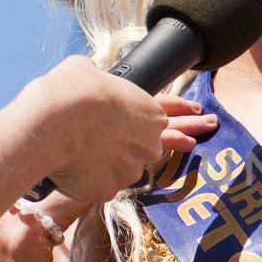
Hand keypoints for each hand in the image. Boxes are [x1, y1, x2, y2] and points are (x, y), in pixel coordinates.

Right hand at [13, 59, 214, 208]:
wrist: (53, 124)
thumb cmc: (71, 91)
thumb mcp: (85, 71)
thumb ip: (95, 80)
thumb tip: (87, 75)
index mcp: (147, 111)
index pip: (169, 111)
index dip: (182, 111)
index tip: (197, 112)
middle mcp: (147, 143)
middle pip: (164, 141)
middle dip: (187, 133)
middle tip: (209, 126)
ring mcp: (131, 169)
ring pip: (129, 168)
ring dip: (122, 162)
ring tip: (107, 155)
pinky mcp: (109, 190)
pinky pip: (103, 185)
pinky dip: (94, 179)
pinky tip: (82, 174)